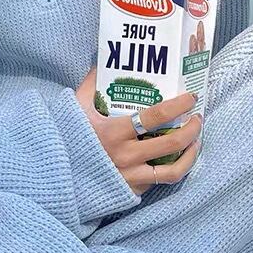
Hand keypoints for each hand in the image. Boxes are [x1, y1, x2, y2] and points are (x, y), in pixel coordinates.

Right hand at [75, 69, 201, 194]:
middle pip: (171, 142)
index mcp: (113, 132)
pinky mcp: (131, 191)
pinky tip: (179, 158)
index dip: (178, 105)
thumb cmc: (67, 137)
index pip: (155, 116)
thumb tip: (104, 61)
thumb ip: (90, 84)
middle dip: (192, 128)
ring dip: (191, 154)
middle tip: (197, 118)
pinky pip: (159, 182)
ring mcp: (130, 176)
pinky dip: (174, 170)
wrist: (55, 173)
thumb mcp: (75, 108)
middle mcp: (125, 156)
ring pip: (173, 170)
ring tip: (195, 141)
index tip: (190, 97)